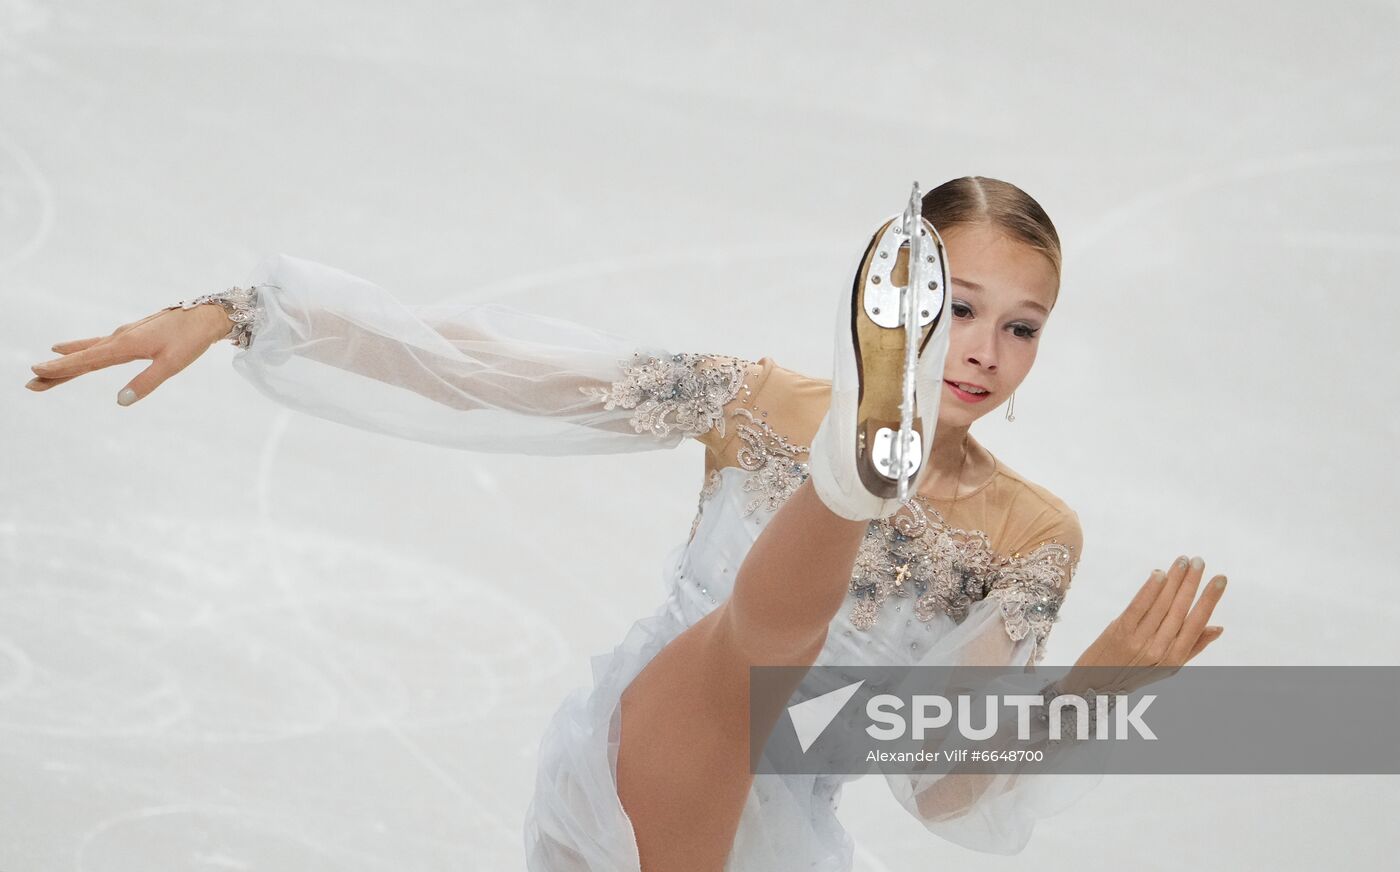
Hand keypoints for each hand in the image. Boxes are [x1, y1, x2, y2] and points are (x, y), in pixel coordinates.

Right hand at [25, 303, 233, 404]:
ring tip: (45, 369)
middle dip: (57, 371)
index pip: (87, 361)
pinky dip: (83, 350)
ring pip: (89, 351)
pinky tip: (75, 350)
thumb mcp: (172, 364)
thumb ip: (147, 383)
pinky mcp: (133, 335)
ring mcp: (125, 335)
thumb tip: (121, 402)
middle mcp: (120, 338)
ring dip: (67, 362)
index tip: (37, 373)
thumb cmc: (191, 339)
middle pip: (82, 358)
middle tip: (30, 384)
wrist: (207, 315)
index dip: (62, 369)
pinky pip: (100, 345)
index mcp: (125, 345)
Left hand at [1061, 555, 1226, 696]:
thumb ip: (1193, 646)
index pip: (1197, 623)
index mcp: (1175, 658)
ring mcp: (1139, 640)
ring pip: (1161, 605)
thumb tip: (1219, 627)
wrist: (1095, 684)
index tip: (1220, 579)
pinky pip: (1138, 607)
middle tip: (1200, 561)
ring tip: (1183, 560)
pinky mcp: (1119, 631)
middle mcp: (1159, 650)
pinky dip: (1149, 590)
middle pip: (1180, 610)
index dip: (1210, 600)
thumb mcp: (1167, 666)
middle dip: (1192, 583)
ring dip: (1174, 580)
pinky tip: (1159, 574)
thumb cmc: (1134, 672)